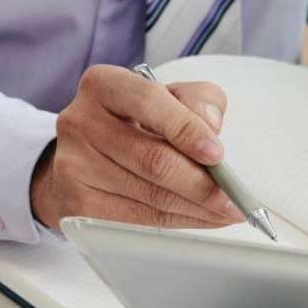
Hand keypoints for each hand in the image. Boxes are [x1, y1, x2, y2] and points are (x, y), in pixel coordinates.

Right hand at [30, 65, 243, 229]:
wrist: (88, 155)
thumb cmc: (138, 121)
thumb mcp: (171, 97)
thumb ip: (198, 100)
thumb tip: (211, 125)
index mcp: (104, 85)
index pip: (149, 102)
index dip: (187, 130)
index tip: (217, 154)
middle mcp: (81, 122)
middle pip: (152, 159)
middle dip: (201, 183)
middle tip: (233, 196)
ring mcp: (74, 165)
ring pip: (150, 195)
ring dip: (197, 208)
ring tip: (226, 210)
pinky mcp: (78, 204)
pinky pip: (139, 219)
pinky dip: (179, 221)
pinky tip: (203, 218)